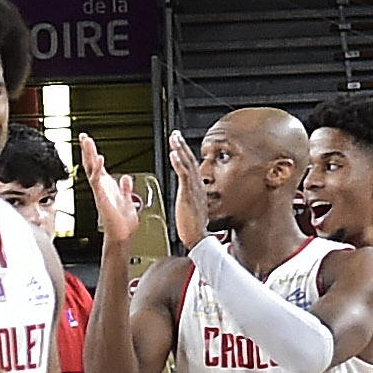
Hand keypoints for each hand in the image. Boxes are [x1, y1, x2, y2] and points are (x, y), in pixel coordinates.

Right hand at [80, 134, 141, 246]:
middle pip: (91, 165)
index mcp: (106, 187)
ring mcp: (101, 193)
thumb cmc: (122, 223)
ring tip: (88, 143)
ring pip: (92, 170)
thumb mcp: (127, 200)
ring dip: (90, 156)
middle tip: (83, 137)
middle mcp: (101, 188)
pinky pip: (98, 182)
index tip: (89, 141)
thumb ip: (126, 188)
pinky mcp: (102, 199)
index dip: (92, 153)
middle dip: (87, 150)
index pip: (97, 166)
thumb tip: (127, 178)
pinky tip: (98, 161)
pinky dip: (98, 171)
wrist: (121, 236)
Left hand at [167, 132, 207, 250]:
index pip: (191, 167)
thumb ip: (190, 200)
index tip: (179, 145)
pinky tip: (174, 154)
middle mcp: (197, 186)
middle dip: (182, 146)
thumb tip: (188, 199)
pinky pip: (183, 174)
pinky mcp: (188, 194)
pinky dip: (178, 163)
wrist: (198, 238)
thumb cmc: (194, 229)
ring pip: (187, 164)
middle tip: (176, 134)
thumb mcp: (191, 210)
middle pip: (190, 160)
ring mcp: (193, 189)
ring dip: (180, 149)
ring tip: (174, 138)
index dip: (185, 154)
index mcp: (197, 189)